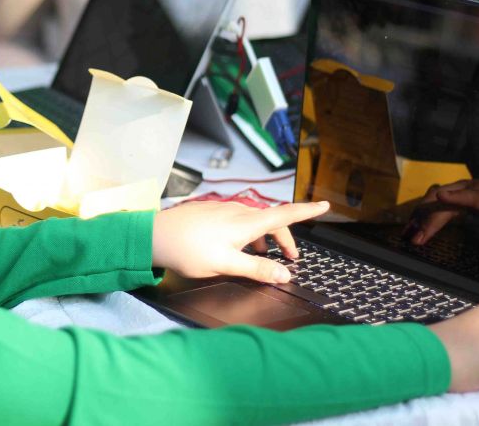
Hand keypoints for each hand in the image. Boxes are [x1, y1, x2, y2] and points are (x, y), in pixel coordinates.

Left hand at [151, 200, 329, 283]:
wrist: (154, 236)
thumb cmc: (187, 250)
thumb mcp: (226, 265)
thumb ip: (257, 269)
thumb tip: (285, 274)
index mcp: (246, 223)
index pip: (285, 215)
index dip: (307, 211)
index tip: (325, 205)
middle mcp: (238, 211)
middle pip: (272, 220)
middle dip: (285, 238)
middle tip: (291, 258)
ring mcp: (224, 209)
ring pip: (254, 220)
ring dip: (264, 237)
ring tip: (261, 256)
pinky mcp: (211, 211)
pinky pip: (238, 219)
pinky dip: (247, 232)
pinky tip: (236, 247)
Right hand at [408, 180, 478, 258]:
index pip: (465, 196)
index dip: (450, 198)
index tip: (438, 199)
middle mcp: (471, 189)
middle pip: (441, 199)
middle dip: (426, 218)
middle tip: (414, 238)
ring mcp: (463, 189)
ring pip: (434, 197)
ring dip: (420, 213)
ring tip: (408, 232)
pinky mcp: (459, 192)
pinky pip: (436, 198)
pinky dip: (424, 210)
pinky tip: (415, 223)